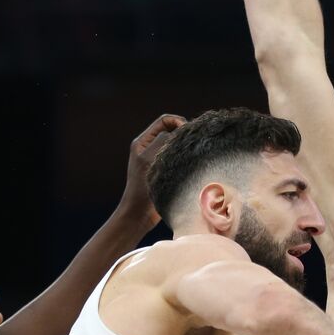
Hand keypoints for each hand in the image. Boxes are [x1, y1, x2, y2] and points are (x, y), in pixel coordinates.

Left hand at [117, 113, 184, 229]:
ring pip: (178, 145)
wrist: (139, 214)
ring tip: (193, 155)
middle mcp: (151, 148)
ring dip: (186, 147)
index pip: (165, 120)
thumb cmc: (141, 188)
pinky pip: (180, 158)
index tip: (188, 133)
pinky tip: (192, 166)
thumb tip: (181, 129)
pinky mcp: (167, 172)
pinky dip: (187, 158)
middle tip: (194, 144)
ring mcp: (159, 160)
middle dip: (184, 134)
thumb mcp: (150, 159)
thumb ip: (164, 141)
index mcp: (143, 142)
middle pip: (173, 131)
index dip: (178, 122)